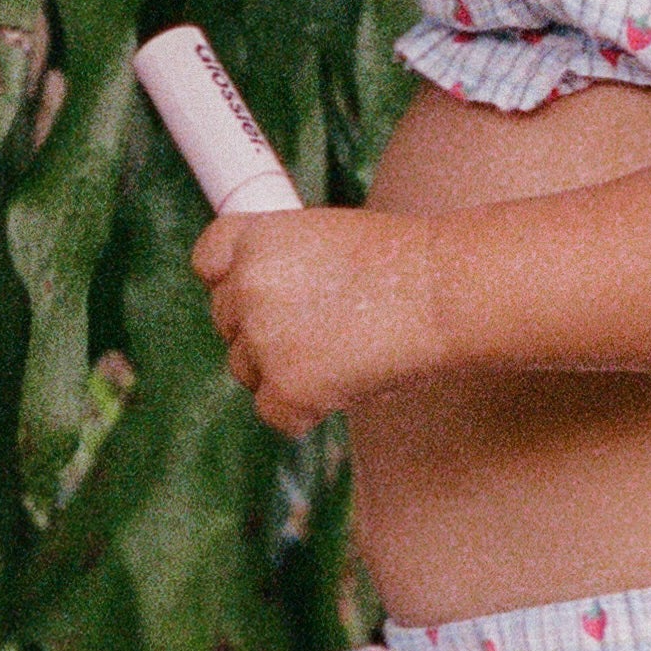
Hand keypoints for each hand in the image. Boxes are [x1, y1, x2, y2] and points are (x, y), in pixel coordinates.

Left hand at [193, 200, 439, 439]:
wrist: (441, 291)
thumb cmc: (405, 263)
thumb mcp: (327, 237)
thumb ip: (284, 265)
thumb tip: (264, 308)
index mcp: (255, 238)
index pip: (208, 261)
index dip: (231, 279)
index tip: (260, 291)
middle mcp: (246, 286)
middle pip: (226, 321)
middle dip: (263, 329)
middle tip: (323, 331)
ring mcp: (262, 339)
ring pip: (244, 369)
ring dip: (281, 370)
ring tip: (342, 355)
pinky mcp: (286, 388)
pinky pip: (273, 413)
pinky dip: (305, 410)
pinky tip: (345, 386)